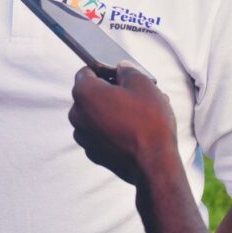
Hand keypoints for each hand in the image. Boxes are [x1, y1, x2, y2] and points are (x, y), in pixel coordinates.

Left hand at [69, 64, 178, 185]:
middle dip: (112, 92)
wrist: (154, 163)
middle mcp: (77, 115)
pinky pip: (101, 134)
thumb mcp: (143, 83)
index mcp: (84, 92)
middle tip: (135, 94)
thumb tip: (122, 70)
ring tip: (141, 113)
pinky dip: (113, 129)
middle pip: (91, 95)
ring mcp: (84, 137)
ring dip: (114, 111)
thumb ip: (128, 71)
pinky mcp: (94, 154)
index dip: (105, 70)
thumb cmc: (148, 121)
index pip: (86, 71)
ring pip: (97, 115)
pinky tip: (135, 130)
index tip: (120, 74)